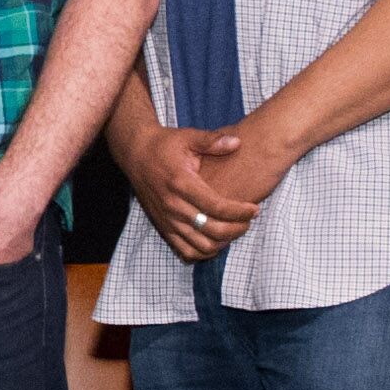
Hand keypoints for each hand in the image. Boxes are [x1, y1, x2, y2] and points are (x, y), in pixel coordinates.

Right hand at [118, 121, 254, 262]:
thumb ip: (213, 141)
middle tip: (248, 221)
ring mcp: (167, 220)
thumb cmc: (165, 145)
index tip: (254, 209)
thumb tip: (237, 142)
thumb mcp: (188, 137)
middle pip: (212, 230)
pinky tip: (216, 240)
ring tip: (234, 230)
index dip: (239, 212)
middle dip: (237, 229)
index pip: (217, 206)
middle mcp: (173, 206)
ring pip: (201, 246)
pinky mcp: (163, 228)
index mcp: (182, 183)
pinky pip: (185, 251)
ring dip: (223, 243)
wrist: (135, 154)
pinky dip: (204, 252)